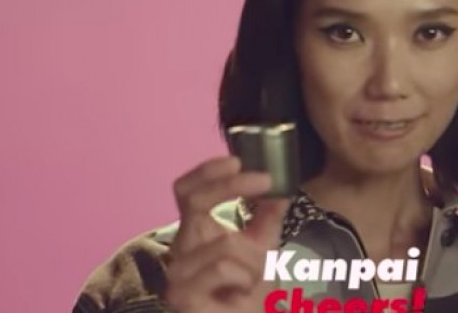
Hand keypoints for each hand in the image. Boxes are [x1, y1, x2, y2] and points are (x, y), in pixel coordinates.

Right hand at [165, 156, 289, 312]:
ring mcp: (177, 274)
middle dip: (231, 186)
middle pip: (193, 200)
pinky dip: (245, 277)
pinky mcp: (182, 297)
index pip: (186, 190)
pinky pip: (223, 268)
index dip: (207, 171)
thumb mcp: (262, 247)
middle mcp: (181, 249)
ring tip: (256, 278)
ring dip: (255, 258)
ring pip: (226, 242)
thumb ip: (267, 217)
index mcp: (195, 233)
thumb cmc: (249, 290)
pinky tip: (242, 293)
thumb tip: (280, 188)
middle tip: (266, 182)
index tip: (238, 161)